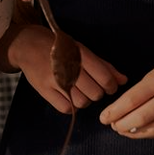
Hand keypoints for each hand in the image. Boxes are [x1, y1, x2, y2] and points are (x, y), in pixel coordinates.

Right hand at [9, 25, 126, 111]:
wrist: (30, 46)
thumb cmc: (62, 49)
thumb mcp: (85, 52)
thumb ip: (105, 67)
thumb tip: (124, 80)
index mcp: (82, 56)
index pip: (105, 78)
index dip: (111, 87)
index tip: (109, 87)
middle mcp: (69, 68)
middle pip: (95, 93)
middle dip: (98, 93)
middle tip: (93, 88)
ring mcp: (55, 81)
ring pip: (82, 103)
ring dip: (85, 100)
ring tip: (81, 91)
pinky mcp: (43, 90)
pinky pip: (66, 108)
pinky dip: (71, 106)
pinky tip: (70, 96)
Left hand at [100, 48, 153, 138]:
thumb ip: (144, 88)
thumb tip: (123, 109)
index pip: (132, 100)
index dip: (114, 112)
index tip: (104, 117)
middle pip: (140, 118)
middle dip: (121, 125)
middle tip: (113, 125)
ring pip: (152, 129)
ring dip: (133, 132)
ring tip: (124, 129)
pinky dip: (149, 134)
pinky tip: (141, 131)